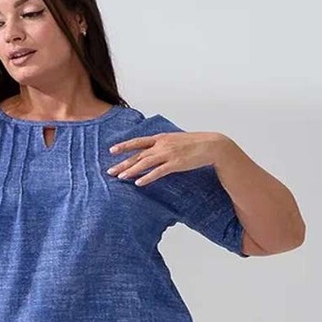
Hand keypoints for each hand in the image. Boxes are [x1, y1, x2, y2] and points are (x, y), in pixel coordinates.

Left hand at [106, 131, 228, 186]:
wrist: (212, 145)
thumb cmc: (195, 144)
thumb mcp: (176, 140)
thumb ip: (163, 144)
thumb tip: (154, 150)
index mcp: (161, 138)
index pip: (138, 142)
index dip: (124, 146)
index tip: (112, 150)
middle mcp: (162, 145)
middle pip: (138, 155)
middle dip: (123, 163)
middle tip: (110, 171)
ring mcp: (168, 154)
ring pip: (145, 163)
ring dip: (131, 171)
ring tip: (120, 177)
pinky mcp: (175, 164)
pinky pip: (158, 172)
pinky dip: (147, 178)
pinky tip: (138, 183)